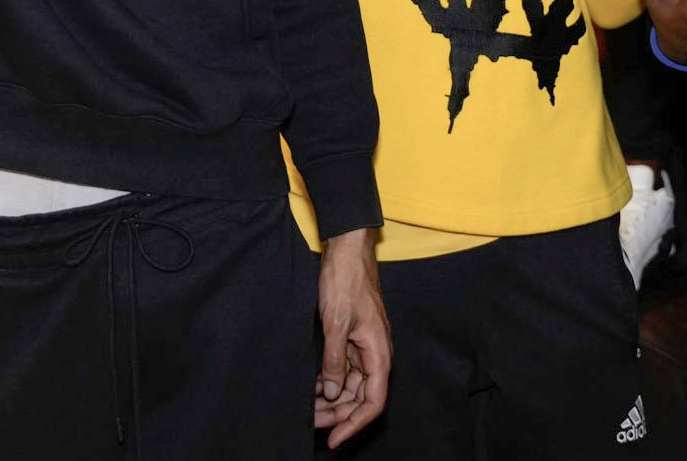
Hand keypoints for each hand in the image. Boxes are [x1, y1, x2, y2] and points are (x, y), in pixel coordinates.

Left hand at [313, 228, 389, 447]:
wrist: (348, 248)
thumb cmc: (346, 279)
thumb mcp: (335, 321)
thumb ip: (335, 360)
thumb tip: (334, 392)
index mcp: (379, 352)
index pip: (373, 402)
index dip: (353, 424)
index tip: (333, 439)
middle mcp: (376, 353)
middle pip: (361, 398)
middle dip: (337, 414)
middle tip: (310, 423)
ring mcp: (365, 346)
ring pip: (352, 385)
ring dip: (332, 399)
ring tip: (307, 408)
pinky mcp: (354, 338)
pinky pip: (345, 368)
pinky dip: (330, 380)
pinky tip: (313, 386)